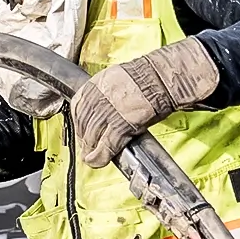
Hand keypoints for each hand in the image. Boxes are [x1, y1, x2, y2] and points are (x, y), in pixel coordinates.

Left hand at [70, 38, 221, 165]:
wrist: (161, 78)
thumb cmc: (146, 77)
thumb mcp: (116, 78)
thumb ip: (104, 92)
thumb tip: (98, 108)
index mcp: (96, 84)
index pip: (78, 107)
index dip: (78, 123)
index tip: (80, 130)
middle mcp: (99, 97)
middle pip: (83, 124)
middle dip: (84, 139)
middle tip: (86, 147)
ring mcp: (109, 112)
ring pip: (92, 136)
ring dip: (90, 149)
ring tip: (91, 156)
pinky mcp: (121, 125)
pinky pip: (106, 145)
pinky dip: (100, 156)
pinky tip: (98, 161)